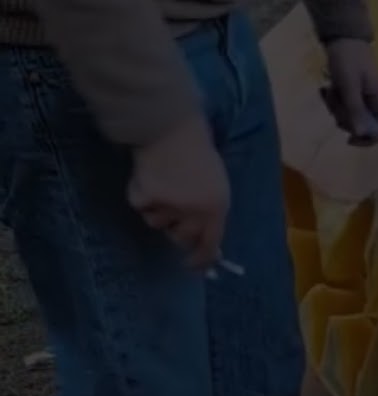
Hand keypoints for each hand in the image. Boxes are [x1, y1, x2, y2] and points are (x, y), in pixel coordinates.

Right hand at [127, 114, 229, 270]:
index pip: (211, 243)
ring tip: (165, 181)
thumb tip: (205, 236)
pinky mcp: (145, 198)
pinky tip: (149, 175)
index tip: (193, 266)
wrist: (172, 129)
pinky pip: (141, 206)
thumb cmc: (198, 151)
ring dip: (159, 209)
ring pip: (158, 222)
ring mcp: (169, 206)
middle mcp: (195, 212)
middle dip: (177, 230)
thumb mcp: (215, 182)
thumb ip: (210, 208)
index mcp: (218, 206)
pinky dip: (142, 194)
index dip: (202, 258)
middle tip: (175, 210)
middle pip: (181, 237)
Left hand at [321, 38, 377, 145]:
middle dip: (346, 120)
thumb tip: (360, 135)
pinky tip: (327, 90)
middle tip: (334, 105)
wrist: (342, 38)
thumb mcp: (349, 85)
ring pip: (352, 118)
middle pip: (364, 127)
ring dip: (337, 110)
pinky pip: (345, 108)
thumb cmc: (348, 60)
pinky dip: (335, 102)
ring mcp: (366, 99)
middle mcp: (377, 103)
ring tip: (329, 92)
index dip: (369, 139)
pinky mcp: (355, 95)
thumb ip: (355, 110)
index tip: (349, 138)